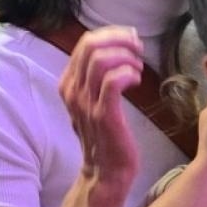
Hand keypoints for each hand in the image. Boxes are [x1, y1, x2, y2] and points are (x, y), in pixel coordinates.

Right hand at [58, 26, 142, 197]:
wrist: (105, 171)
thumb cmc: (104, 135)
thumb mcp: (92, 101)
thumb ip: (97, 76)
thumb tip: (119, 46)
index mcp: (68, 84)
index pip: (85, 43)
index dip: (112, 35)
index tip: (130, 42)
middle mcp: (72, 91)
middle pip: (90, 45)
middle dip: (121, 40)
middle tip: (138, 51)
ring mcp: (86, 103)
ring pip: (101, 59)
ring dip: (126, 57)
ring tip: (137, 69)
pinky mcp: (103, 115)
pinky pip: (113, 81)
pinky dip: (129, 74)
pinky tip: (137, 82)